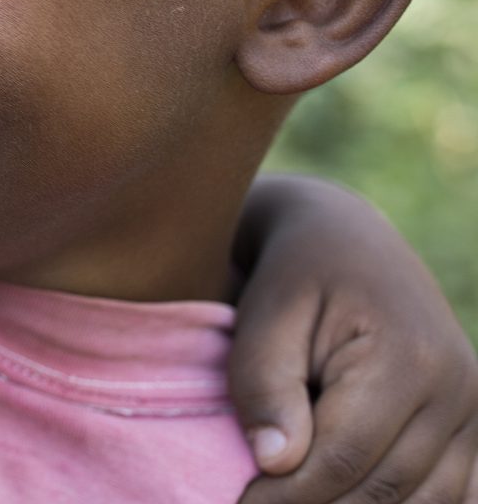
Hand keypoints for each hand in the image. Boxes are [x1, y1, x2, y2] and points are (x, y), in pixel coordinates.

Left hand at [230, 176, 476, 503]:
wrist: (347, 244)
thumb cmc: (295, 279)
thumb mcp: (266, 314)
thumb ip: (265, 383)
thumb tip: (276, 462)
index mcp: (406, 357)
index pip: (343, 457)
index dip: (287, 495)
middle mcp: (457, 390)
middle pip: (384, 488)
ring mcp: (474, 414)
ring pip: (421, 503)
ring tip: (294, 500)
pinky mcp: (473, 431)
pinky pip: (449, 496)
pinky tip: (345, 497)